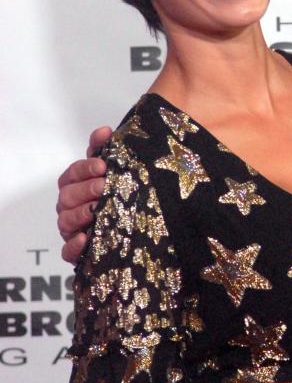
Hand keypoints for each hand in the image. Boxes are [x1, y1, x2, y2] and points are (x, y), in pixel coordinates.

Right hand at [56, 127, 112, 262]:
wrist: (136, 228)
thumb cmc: (119, 194)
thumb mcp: (115, 171)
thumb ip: (105, 150)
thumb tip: (104, 131)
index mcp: (75, 185)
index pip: (72, 173)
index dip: (85, 168)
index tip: (103, 165)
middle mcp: (69, 206)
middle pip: (66, 197)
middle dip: (85, 190)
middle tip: (104, 186)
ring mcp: (71, 229)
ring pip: (64, 221)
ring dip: (80, 214)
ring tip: (96, 210)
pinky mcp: (77, 252)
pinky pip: (67, 252)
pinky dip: (74, 246)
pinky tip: (85, 238)